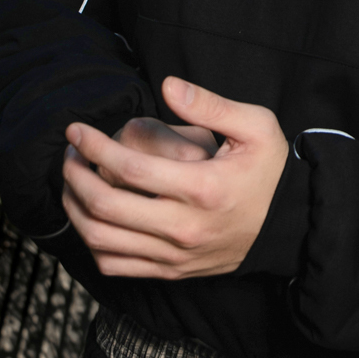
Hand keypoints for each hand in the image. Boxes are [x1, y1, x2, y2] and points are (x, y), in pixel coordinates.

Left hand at [63, 77, 287, 279]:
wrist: (289, 226)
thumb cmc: (270, 171)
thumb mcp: (256, 126)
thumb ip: (210, 104)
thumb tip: (168, 86)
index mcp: (202, 187)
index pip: (129, 168)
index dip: (93, 146)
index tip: (77, 130)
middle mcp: (184, 227)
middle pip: (105, 207)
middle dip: (74, 175)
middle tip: (69, 153)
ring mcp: (175, 254)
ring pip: (102, 240)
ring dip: (75, 209)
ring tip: (72, 182)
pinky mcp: (171, 271)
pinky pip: (115, 265)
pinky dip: (92, 242)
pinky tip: (91, 217)